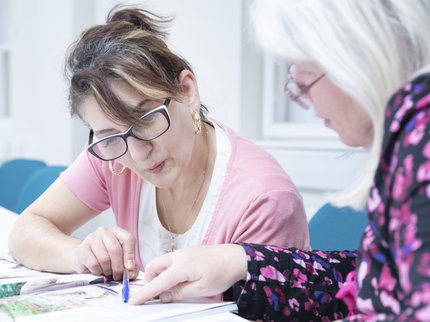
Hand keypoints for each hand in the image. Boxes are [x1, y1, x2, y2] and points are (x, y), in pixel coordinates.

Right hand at [72, 226, 137, 280]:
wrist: (84, 259)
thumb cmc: (106, 258)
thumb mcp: (121, 260)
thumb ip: (130, 267)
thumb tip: (130, 273)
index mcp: (117, 232)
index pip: (128, 239)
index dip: (130, 255)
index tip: (130, 268)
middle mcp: (104, 232)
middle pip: (115, 249)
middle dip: (118, 266)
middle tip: (118, 276)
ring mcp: (91, 239)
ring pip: (104, 258)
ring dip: (107, 270)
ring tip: (107, 272)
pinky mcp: (82, 249)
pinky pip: (93, 264)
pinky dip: (98, 271)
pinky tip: (98, 270)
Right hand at [130, 244, 246, 304]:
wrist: (236, 258)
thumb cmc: (222, 273)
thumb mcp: (200, 290)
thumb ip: (179, 293)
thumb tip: (163, 296)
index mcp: (181, 267)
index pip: (157, 282)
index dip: (144, 293)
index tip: (133, 301)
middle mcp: (179, 256)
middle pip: (153, 266)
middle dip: (150, 280)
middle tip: (157, 294)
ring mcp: (183, 252)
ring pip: (161, 262)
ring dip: (160, 274)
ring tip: (172, 287)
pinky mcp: (188, 251)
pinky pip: (171, 260)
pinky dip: (169, 270)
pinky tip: (180, 279)